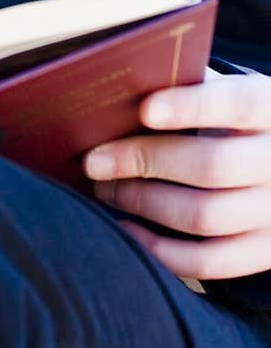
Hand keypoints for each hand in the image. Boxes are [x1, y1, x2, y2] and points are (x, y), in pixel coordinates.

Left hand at [82, 69, 270, 282]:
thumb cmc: (235, 120)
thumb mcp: (228, 94)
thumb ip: (189, 85)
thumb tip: (121, 88)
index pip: (236, 103)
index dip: (190, 107)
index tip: (144, 110)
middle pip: (210, 165)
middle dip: (142, 161)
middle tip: (95, 160)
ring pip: (203, 215)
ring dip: (142, 203)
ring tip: (104, 188)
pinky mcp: (265, 252)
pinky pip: (209, 262)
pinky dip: (160, 250)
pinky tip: (126, 228)